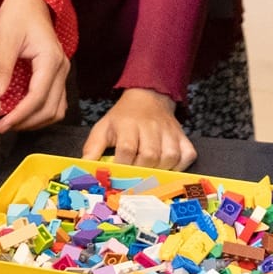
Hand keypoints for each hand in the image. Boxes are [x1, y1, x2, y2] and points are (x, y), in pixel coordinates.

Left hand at [0, 0, 69, 131]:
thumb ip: (2, 69)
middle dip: (26, 122)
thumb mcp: (6, 39)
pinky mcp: (56, 74)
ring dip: (35, 121)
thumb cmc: (18, 14)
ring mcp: (62, 72)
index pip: (38, 98)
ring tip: (11, 123)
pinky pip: (54, 102)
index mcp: (50, 60)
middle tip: (2, 127)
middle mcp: (61, 69)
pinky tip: (20, 113)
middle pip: (50, 109)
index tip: (0, 125)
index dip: (20, 115)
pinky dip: (39, 113)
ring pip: (56, 109)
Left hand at [81, 88, 196, 169]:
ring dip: (159, 170)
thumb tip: (85, 168)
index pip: (127, 148)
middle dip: (140, 170)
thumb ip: (93, 148)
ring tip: (150, 172)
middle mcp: (151, 126)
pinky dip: (179, 165)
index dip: (122, 164)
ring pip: (169, 157)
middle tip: (134, 176)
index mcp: (128, 124)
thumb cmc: (123, 117)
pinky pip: (187, 155)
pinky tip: (168, 167)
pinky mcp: (182, 136)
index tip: (118, 174)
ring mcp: (169, 131)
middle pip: (149, 155)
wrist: (148, 97)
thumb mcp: (103, 128)